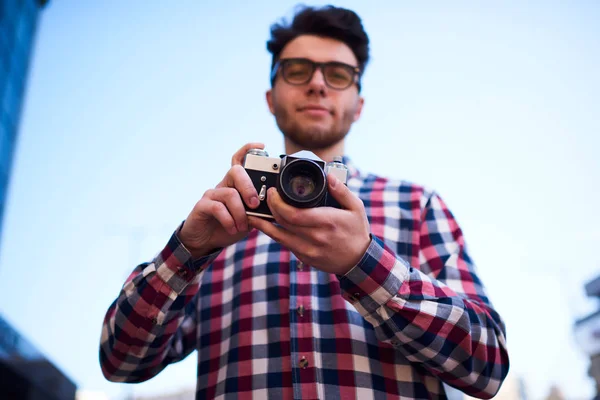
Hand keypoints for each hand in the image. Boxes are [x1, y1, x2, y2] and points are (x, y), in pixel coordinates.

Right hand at [178, 142, 263, 257]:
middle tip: (255, 205)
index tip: (262, 146)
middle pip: (236, 172)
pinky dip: (229, 220)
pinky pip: (217, 207)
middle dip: (249, 187)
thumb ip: (258, 211)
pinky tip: (233, 228)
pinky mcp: (202, 205)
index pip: (239, 161)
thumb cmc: (229, 227)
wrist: (204, 241)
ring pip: (230, 194)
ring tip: (242, 226)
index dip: (248, 150)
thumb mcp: (248, 219)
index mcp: (235, 185)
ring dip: (240, 213)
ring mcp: (211, 194)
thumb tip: (274, 208)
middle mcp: (223, 185)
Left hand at [248, 174, 371, 274]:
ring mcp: (308, 249)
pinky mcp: (304, 257)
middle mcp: (315, 237)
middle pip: (283, 223)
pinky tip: (267, 226)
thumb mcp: (356, 208)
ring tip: (254, 214)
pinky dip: (274, 234)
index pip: (293, 214)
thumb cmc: (356, 232)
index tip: (272, 191)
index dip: (277, 203)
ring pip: (278, 236)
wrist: (358, 261)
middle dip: (270, 208)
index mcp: (326, 221)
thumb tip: (329, 176)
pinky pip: (284, 244)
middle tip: (266, 197)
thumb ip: (342, 191)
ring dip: (264, 225)